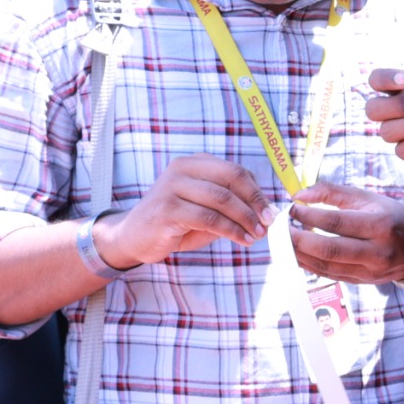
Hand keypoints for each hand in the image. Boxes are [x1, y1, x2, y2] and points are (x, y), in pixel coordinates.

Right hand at [93, 157, 271, 268]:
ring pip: (222, 199)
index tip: (271, 211)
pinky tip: (241, 239)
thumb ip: (230, 205)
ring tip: (256, 235)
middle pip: (232, 178)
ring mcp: (172, 187)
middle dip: (255, 202)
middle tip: (268, 222)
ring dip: (245, 219)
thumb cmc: (175, 223)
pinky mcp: (167, 209)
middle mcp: (182, 169)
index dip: (257, 191)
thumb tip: (266, 212)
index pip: (235, 171)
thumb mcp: (205, 209)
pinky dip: (231, 230)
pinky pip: (209, 218)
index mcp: (194, 163)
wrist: (132, 237)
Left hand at [288, 180, 403, 285]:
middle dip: (297, 240)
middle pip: (328, 249)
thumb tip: (299, 196)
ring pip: (326, 266)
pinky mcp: (363, 282)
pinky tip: (297, 254)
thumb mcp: (369, 198)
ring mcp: (370, 271)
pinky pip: (329, 275)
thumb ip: (333, 193)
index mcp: (380, 225)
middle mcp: (377, 251)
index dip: (309, 215)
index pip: (336, 221)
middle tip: (281, 229)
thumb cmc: (393, 217)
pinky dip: (309, 265)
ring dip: (299, 254)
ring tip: (284, 241)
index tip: (291, 209)